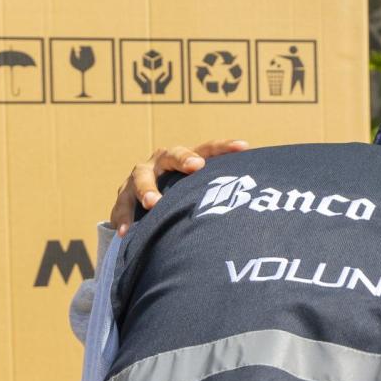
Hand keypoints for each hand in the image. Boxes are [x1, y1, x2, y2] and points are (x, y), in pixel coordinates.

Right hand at [111, 139, 248, 235]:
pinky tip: (126, 233)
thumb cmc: (184, 202)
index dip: (224, 147)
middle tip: (196, 167)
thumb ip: (220, 196)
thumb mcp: (199, 195)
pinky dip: (123, 218)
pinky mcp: (123, 197)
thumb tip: (259, 206)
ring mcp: (140, 177)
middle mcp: (161, 163)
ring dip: (147, 189)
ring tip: (152, 204)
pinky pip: (121, 206)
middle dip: (183, 159)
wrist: (146, 210)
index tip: (243, 147)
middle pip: (171, 154)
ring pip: (141, 177)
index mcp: (185, 159)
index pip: (207, 149)